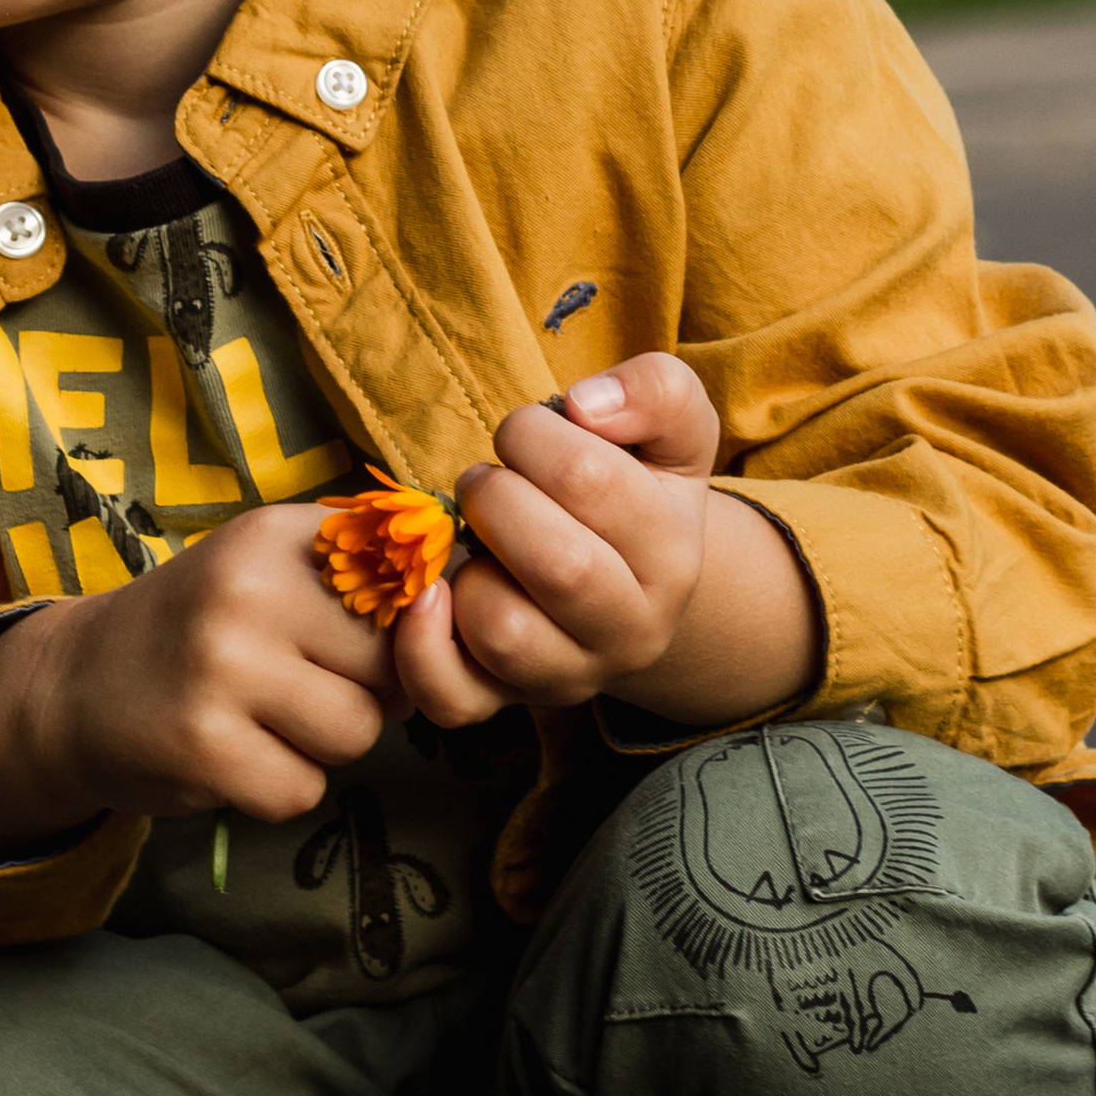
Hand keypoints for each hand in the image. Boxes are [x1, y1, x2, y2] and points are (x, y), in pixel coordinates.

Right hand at [0, 501, 401, 863]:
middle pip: (390, 667)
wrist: (72, 685)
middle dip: (363, 692)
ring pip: (355, 735)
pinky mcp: (203, 746)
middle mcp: (248, 589)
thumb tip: (462, 600)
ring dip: (321, 746)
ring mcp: (222, 668)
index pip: (409, 586)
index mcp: (276, 533)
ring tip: (262, 719)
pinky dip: (277, 786)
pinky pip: (302, 791)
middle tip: (298, 685)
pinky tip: (231, 754)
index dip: (402, 630)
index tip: (357, 640)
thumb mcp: (265, 566)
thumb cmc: (199, 627)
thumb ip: (358, 570)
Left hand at [393, 352, 818, 732]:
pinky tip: (428, 595)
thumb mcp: (671, 429)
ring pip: (503, 632)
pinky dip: (421, 648)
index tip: (522, 435)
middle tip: (488, 481)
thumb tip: (587, 406)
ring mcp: (569, 676)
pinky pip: (452, 699)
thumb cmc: (636, 488)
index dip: (533, 436)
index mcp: (674, 553)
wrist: (627, 585)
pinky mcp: (504, 703)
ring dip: (468, 567)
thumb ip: (656, 392)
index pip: (593, 481)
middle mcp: (632, 628)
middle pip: (559, 566)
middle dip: (496, 498)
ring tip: (477, 541)